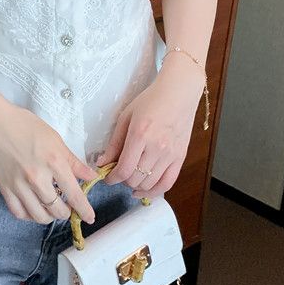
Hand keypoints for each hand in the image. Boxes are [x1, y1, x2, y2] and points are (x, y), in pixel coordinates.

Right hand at [0, 94, 98, 224]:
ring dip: (50, 217)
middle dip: (67, 213)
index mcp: (54, 162)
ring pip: (39, 216)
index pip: (74, 194)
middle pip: (58, 209)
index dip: (84, 210)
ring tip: (52, 209)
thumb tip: (91, 176)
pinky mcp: (5, 188)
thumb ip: (73, 161)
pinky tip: (34, 209)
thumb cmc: (23, 125)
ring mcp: (19, 185)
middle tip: (68, 208)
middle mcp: (38, 177)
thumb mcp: (54, 138)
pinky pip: (19, 213)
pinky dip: (29, 215)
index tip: (89, 217)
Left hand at [95, 62, 203, 197]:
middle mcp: (157, 147)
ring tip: (130, 178)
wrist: (179, 92)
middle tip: (118, 173)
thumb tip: (102, 163)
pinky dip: (154, 192)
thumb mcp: (126, 117)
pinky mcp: (180, 157)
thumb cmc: (151, 100)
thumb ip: (114, 143)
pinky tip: (144, 191)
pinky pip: (168, 183)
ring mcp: (171, 154)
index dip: (112, 178)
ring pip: (149, 184)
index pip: (124, 169)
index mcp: (140, 134)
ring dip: (136, 186)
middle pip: (135, 179)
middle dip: (122, 180)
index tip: (107, 177)